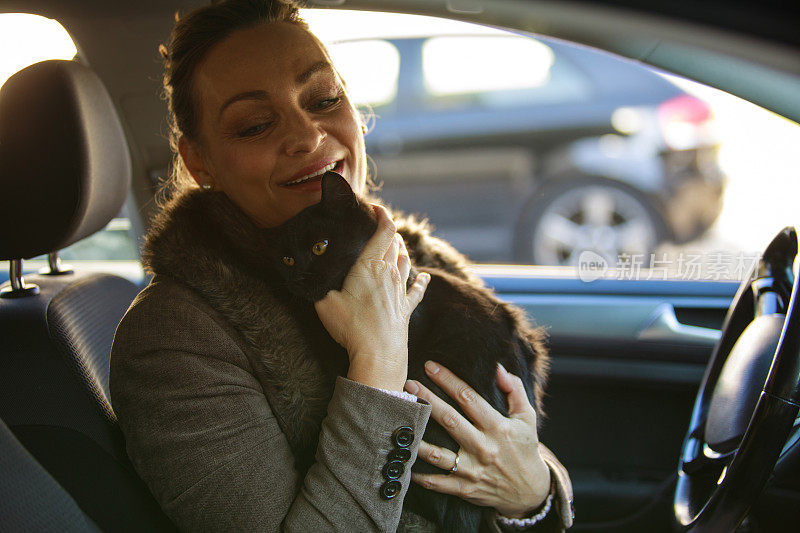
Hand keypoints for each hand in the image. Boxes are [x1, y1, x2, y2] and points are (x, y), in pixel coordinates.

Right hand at [314, 204, 429, 390]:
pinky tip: (426, 278)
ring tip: (395, 245)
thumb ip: (318, 286)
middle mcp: (389, 273)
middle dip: (388, 232)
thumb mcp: (324, 302)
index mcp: (370, 265)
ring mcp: (400, 290)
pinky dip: (421, 281)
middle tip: (378, 227)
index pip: (384, 230)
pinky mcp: (406, 308)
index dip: (382, 214)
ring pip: (405, 262)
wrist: (378, 354)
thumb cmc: (351, 326)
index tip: (374, 207)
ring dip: (401, 251)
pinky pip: (417, 290)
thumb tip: (309, 278)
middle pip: (395, 244)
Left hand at [404, 361, 550, 517]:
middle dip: (428, 400)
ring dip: (417, 438)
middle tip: (408, 384)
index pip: (468, 398)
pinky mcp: (465, 488)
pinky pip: (437, 482)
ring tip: (399, 422)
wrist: (530, 491)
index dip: (448, 380)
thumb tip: (497, 368)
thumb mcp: (527, 417)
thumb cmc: (524, 448)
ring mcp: (472, 469)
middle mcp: (484, 447)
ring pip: (438, 454)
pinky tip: (405, 461)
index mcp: (498, 427)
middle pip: (450, 420)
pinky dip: (420, 475)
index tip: (430, 366)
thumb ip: (514, 390)